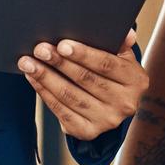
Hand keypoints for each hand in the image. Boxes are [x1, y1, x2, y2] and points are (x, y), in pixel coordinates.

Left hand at [19, 29, 145, 138]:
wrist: (112, 105)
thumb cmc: (113, 74)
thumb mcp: (122, 57)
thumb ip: (120, 44)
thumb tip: (125, 32)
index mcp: (135, 81)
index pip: (106, 64)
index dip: (83, 54)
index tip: (62, 44)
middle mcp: (124, 104)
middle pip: (86, 80)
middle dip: (59, 63)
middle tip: (39, 49)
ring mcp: (106, 120)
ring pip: (70, 96)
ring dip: (46, 77)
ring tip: (29, 62)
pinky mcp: (88, 132)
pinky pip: (61, 111)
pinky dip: (44, 92)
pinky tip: (33, 78)